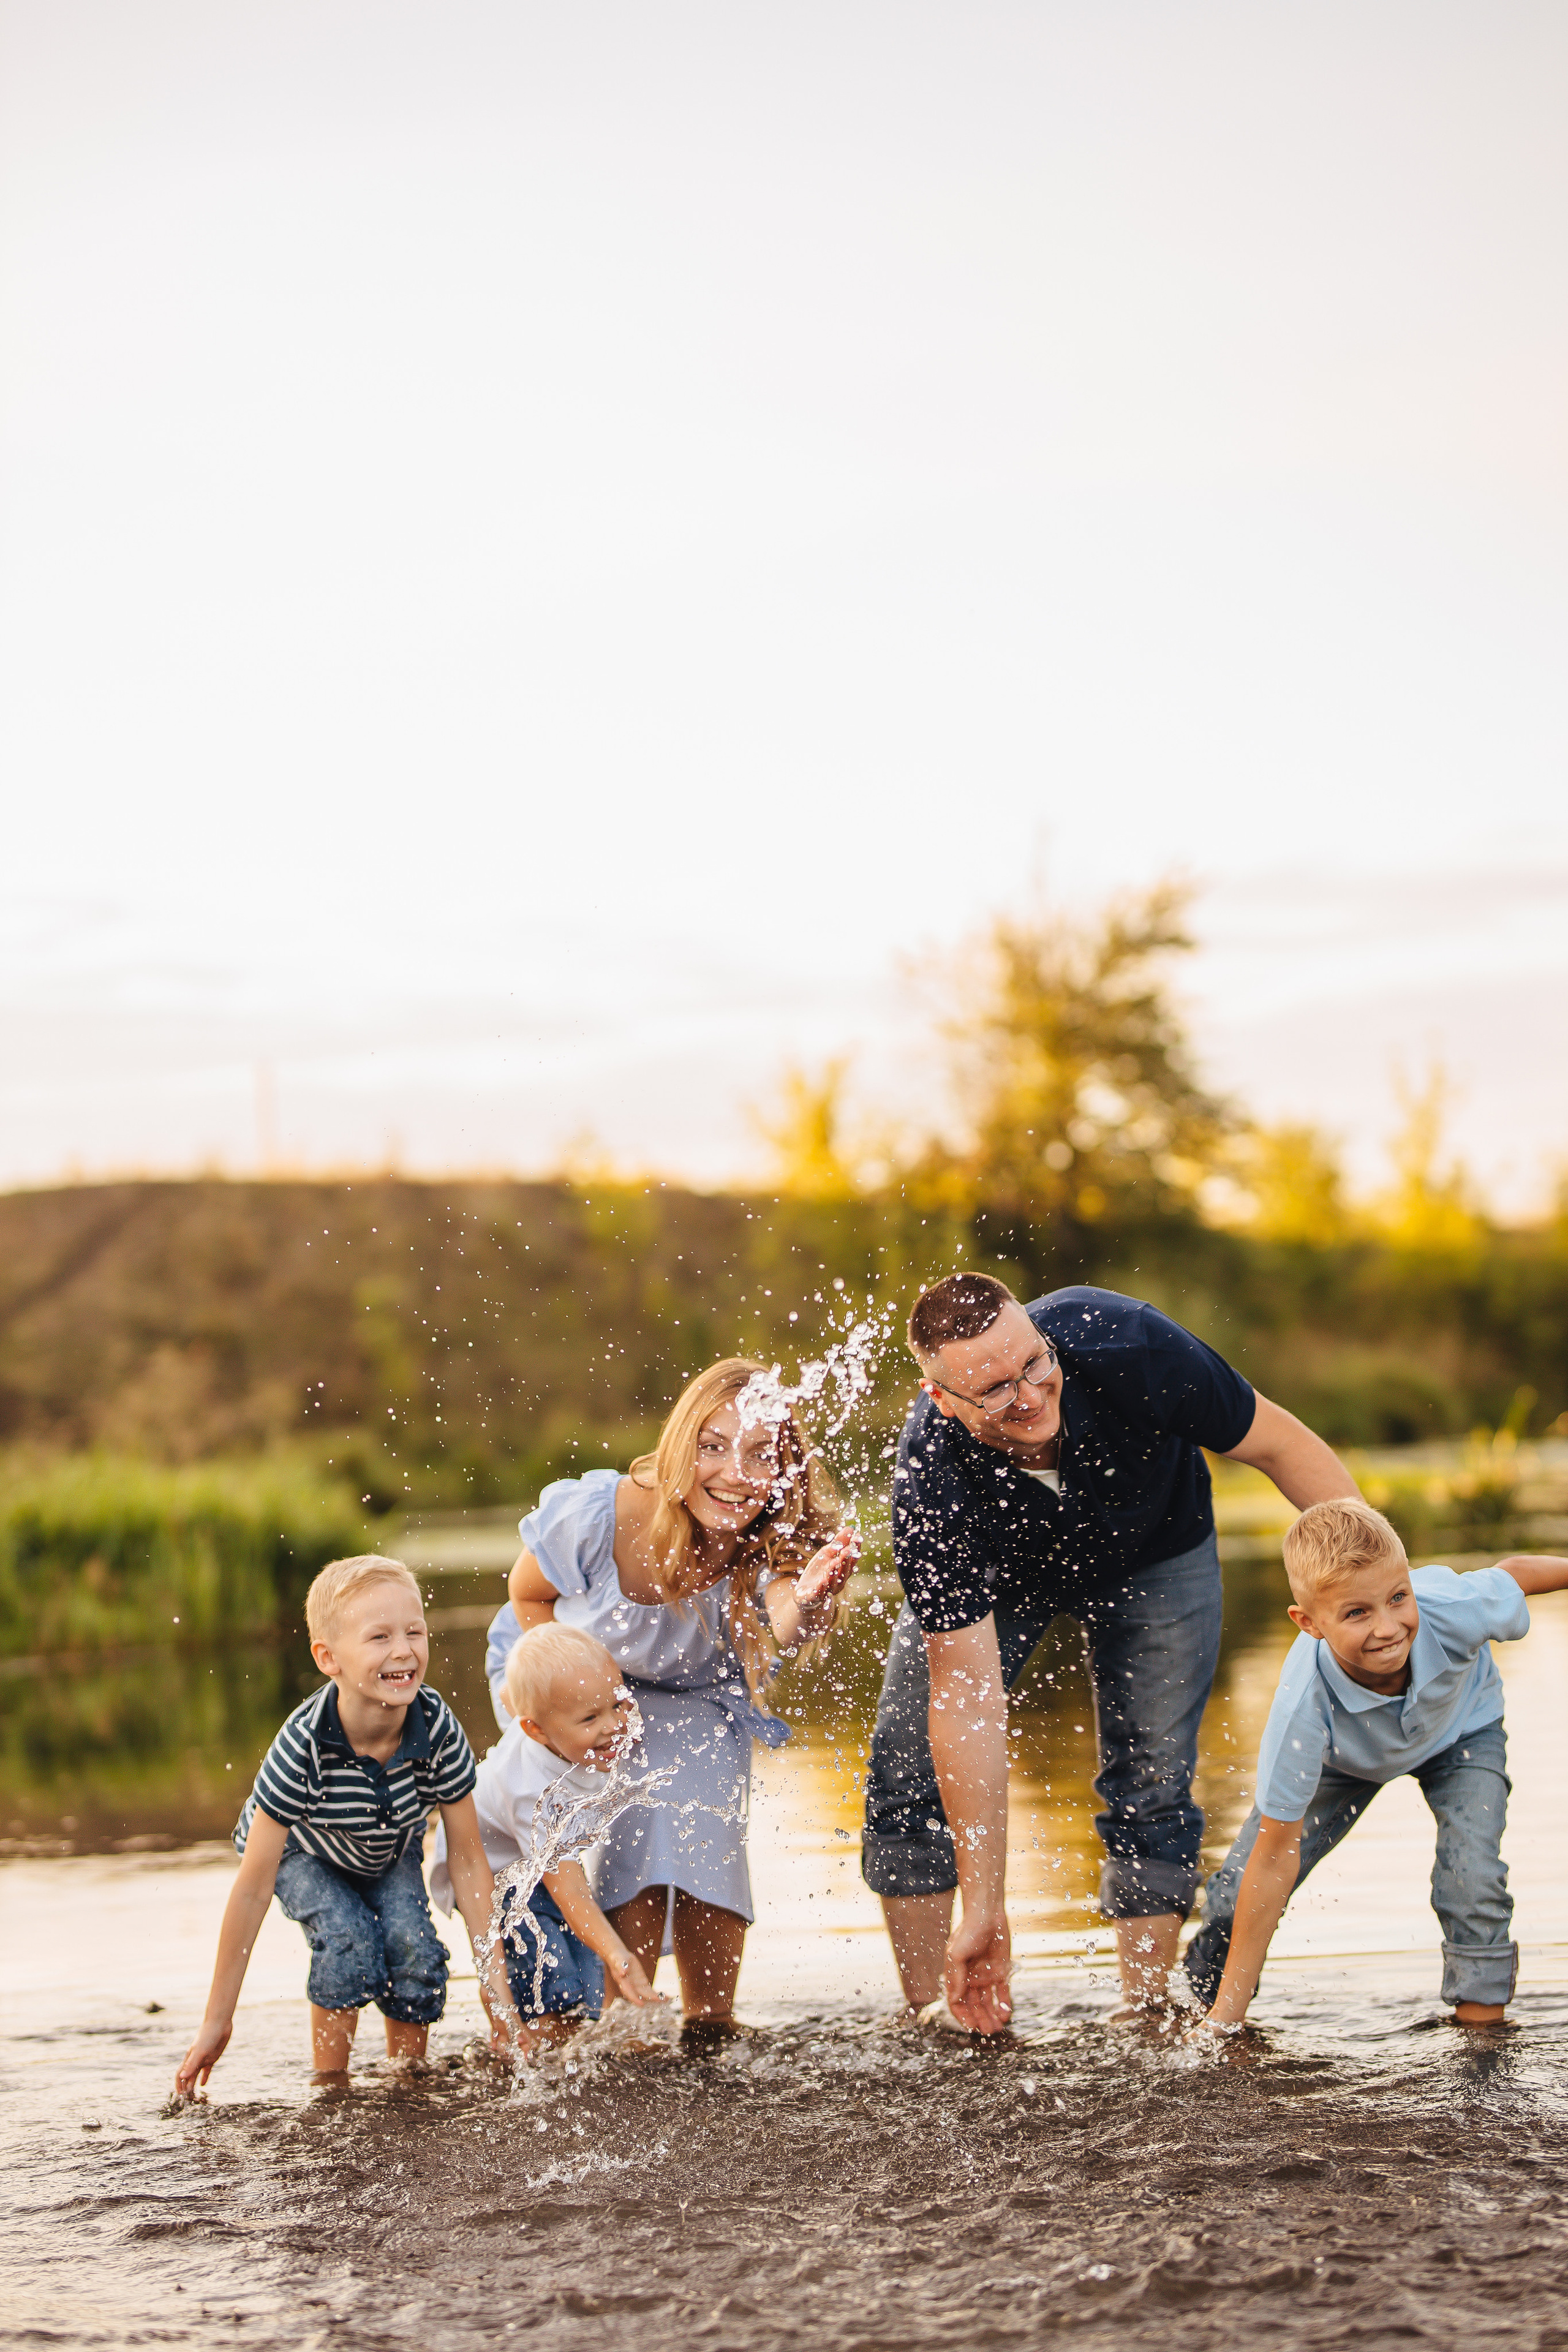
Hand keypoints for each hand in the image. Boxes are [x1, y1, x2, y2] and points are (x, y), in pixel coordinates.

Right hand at [175, 2015, 231, 2096]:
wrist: (219, 2023)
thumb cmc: (207, 2035)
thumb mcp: (199, 2051)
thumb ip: (191, 2064)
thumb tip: (181, 2077)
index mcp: (189, 2058)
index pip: (180, 2074)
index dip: (178, 2084)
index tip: (180, 2095)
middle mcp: (195, 2060)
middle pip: (188, 2076)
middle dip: (186, 2087)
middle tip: (187, 2099)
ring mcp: (203, 2059)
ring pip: (196, 2075)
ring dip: (193, 2084)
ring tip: (193, 2095)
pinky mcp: (212, 2058)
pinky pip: (206, 2071)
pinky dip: (204, 2078)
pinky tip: (203, 2084)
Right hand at [607, 1947, 664, 2005]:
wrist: (620, 1957)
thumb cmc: (617, 1958)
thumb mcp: (619, 1960)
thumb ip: (621, 1966)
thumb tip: (622, 1972)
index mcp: (623, 1983)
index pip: (629, 1992)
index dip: (635, 1999)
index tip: (642, 2004)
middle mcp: (631, 1987)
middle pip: (641, 1995)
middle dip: (651, 1998)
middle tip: (661, 2000)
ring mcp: (637, 1986)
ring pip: (647, 1994)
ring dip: (656, 1997)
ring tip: (666, 1999)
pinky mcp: (642, 1982)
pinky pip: (650, 1989)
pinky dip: (657, 1993)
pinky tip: (665, 1996)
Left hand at [794, 1528, 860, 1615]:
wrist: (805, 1593)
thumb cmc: (819, 1571)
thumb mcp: (827, 1554)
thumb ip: (838, 1543)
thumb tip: (850, 1528)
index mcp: (843, 1570)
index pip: (852, 1559)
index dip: (855, 1549)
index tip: (857, 1537)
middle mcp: (839, 1581)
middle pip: (844, 1571)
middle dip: (845, 1561)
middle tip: (847, 1550)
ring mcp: (828, 1590)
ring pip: (833, 1583)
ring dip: (834, 1574)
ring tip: (833, 1564)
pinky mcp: (814, 1596)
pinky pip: (819, 1593)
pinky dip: (821, 1588)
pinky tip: (822, 1581)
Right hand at [944, 1907, 1012, 2034]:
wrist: (988, 1915)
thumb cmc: (968, 1932)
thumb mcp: (956, 1954)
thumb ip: (955, 1977)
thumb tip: (953, 1999)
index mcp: (957, 1976)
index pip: (957, 2002)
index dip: (963, 2016)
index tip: (971, 2027)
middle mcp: (971, 1979)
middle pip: (974, 2006)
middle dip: (980, 2020)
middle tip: (988, 2032)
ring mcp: (986, 1976)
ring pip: (988, 2002)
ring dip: (992, 2015)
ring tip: (998, 2027)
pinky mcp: (1001, 1972)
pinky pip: (1002, 1993)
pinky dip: (1004, 2004)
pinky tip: (1006, 2013)